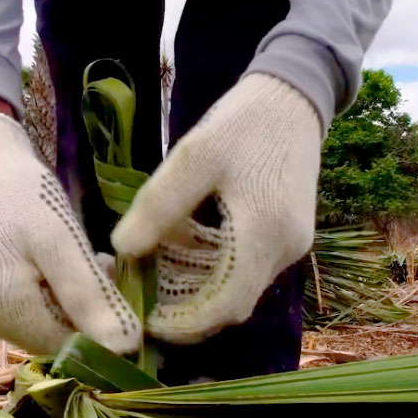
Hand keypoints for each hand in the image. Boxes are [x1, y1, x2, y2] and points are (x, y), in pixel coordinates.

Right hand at [0, 112, 141, 354]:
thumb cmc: (22, 194)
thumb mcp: (62, 242)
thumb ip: (91, 297)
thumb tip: (125, 348)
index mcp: (3, 312)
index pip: (68, 346)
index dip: (102, 326)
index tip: (123, 290)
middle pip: (58, 335)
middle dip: (90, 308)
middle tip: (106, 265)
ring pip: (51, 320)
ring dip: (79, 297)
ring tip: (92, 257)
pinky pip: (38, 306)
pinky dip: (61, 288)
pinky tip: (71, 259)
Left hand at [111, 73, 321, 343]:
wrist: (294, 95)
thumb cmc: (244, 122)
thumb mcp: (194, 156)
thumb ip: (158, 205)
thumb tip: (123, 249)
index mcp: (265, 232)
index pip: (227, 305)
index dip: (185, 322)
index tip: (146, 319)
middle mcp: (285, 249)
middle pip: (232, 302)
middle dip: (185, 309)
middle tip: (140, 295)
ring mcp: (291, 244)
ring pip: (238, 287)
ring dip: (197, 288)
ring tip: (153, 268)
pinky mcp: (287, 234)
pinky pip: (246, 267)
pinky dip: (213, 269)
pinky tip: (182, 245)